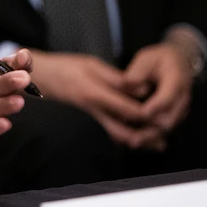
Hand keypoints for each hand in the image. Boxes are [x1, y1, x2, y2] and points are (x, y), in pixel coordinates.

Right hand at [29, 50, 163, 149]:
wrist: (40, 77)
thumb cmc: (65, 67)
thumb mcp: (92, 64)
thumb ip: (116, 78)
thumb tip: (141, 88)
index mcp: (95, 93)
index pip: (128, 109)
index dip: (149, 113)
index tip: (165, 111)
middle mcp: (94, 109)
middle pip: (124, 133)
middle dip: (146, 136)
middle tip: (164, 133)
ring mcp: (91, 116)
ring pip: (118, 137)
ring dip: (139, 141)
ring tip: (158, 142)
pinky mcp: (91, 118)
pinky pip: (112, 132)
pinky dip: (128, 136)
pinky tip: (141, 136)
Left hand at [123, 40, 193, 135]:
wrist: (179, 63)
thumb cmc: (160, 60)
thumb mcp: (147, 58)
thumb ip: (137, 71)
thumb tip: (126, 84)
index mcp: (176, 81)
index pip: (168, 97)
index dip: (156, 106)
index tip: (142, 113)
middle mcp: (182, 100)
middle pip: (169, 120)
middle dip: (151, 130)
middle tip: (132, 137)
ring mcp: (180, 111)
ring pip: (167, 130)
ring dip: (150, 137)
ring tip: (131, 142)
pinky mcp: (174, 118)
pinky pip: (164, 131)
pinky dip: (151, 137)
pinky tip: (135, 140)